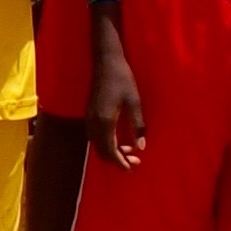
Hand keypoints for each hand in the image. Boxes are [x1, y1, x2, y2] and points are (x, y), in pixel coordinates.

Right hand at [89, 43, 145, 169]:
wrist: (106, 62)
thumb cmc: (123, 79)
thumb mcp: (134, 102)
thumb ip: (137, 126)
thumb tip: (141, 147)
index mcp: (105, 121)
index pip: (110, 150)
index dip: (121, 162)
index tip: (132, 168)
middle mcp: (93, 122)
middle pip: (101, 151)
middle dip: (117, 160)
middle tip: (134, 161)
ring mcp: (89, 118)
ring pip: (97, 144)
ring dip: (111, 152)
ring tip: (128, 152)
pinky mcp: (90, 113)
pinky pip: (94, 136)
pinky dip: (105, 143)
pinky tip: (117, 140)